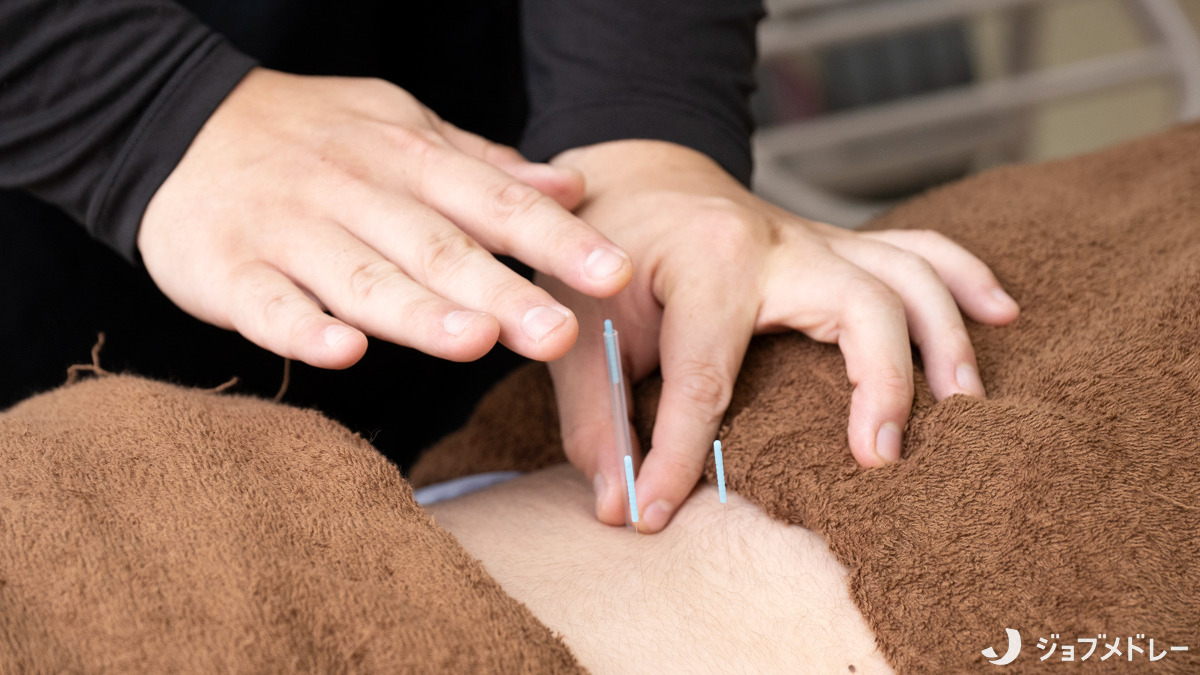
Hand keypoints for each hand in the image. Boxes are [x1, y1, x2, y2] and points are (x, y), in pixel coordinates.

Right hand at [139, 68, 631, 367]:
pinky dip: (301, 327)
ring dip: (417, 311)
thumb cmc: (313, 137)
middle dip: (502, 292)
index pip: (493, 201)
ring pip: (361, 277)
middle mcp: (355, 192)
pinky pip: (268, 303)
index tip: (613, 271)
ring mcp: (289, 230)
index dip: (554, 238)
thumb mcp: (402, 130)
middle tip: (563, 332)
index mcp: (407, 159)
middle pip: (437, 248)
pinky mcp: (229, 270)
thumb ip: (485, 167)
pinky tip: (342, 352)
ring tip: (474, 340)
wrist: (176, 124)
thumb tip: (573, 189)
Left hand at [539, 140, 1019, 531]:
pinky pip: (920, 250)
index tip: (658, 514)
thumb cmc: (603, 256)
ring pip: (910, 273)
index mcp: (710, 262)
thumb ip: (595, 417)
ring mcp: (817, 239)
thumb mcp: (580, 330)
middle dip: (882, 384)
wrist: (633, 180)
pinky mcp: (836, 247)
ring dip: (946, 341)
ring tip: (966, 411)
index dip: (680, 458)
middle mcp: (778, 243)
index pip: (707, 379)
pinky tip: (1001, 317)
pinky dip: (965, 280)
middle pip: (864, 305)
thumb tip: (619, 506)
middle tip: (879, 460)